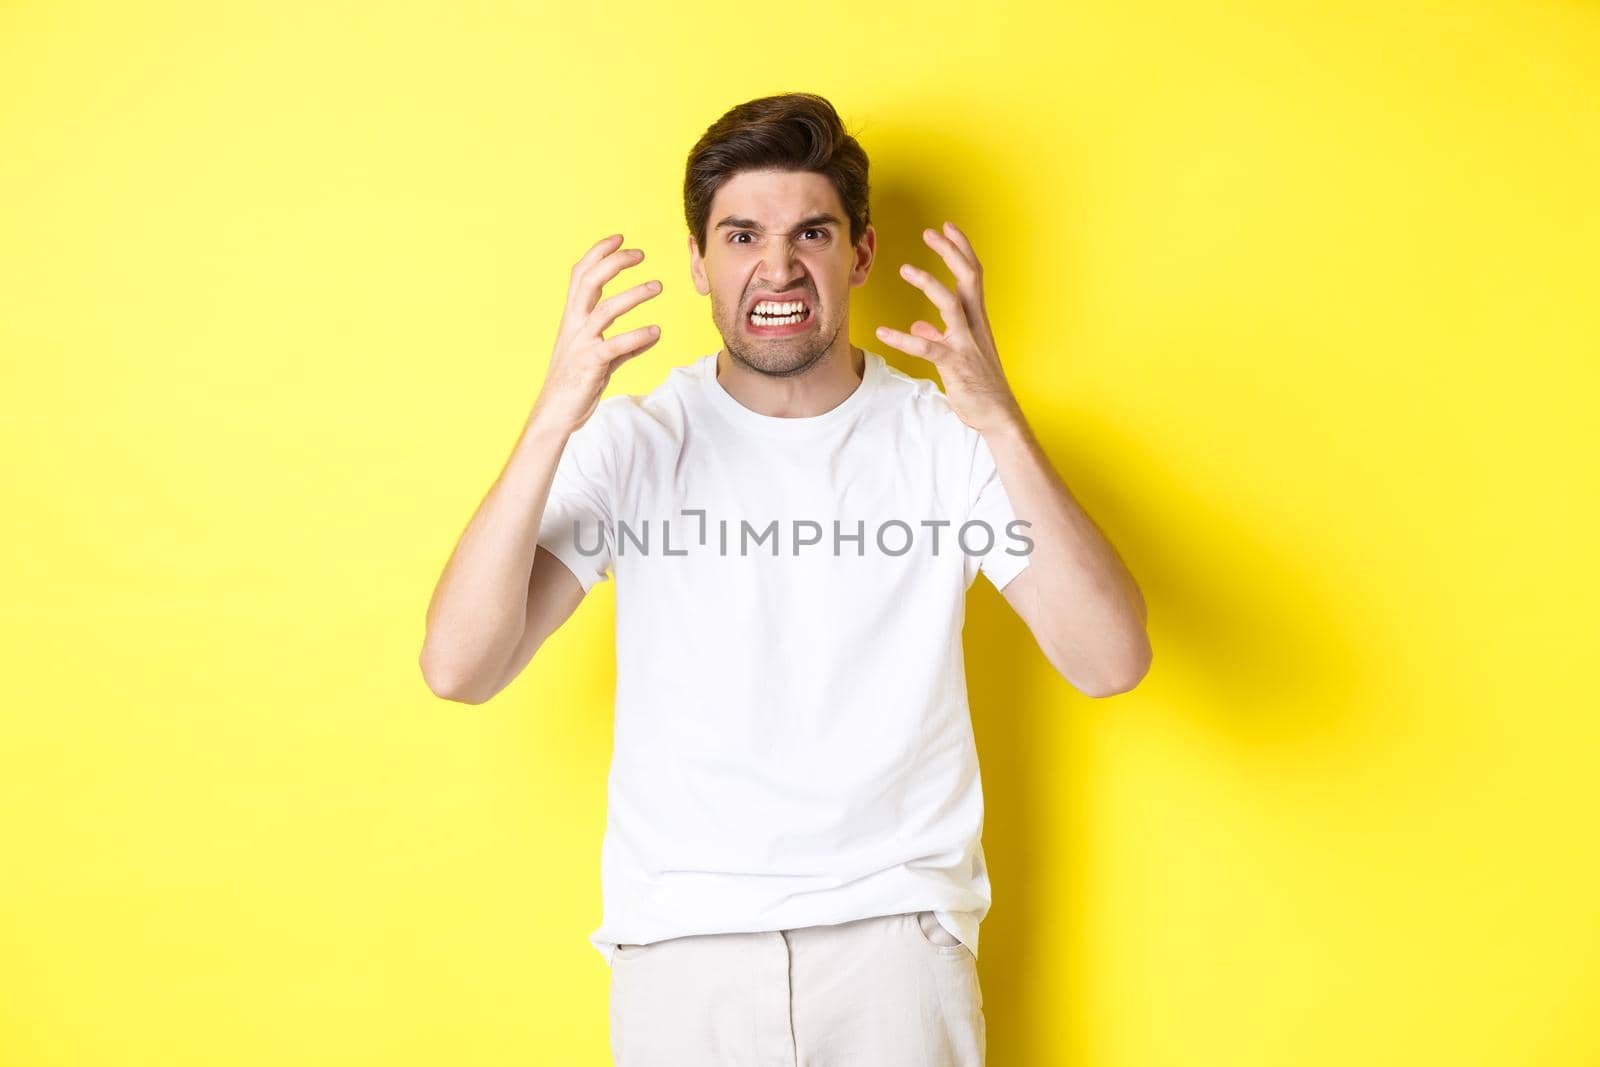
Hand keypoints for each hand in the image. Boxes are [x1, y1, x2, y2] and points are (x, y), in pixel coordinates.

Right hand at [530, 234, 662, 434]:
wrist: (556, 413)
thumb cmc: (576, 384)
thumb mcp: (601, 360)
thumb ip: (624, 346)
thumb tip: (651, 336)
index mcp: (573, 318)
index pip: (581, 275)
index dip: (599, 253)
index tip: (619, 238)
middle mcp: (574, 325)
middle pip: (590, 281)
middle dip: (614, 262)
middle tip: (640, 253)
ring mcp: (581, 343)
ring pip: (606, 310)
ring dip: (634, 295)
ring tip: (657, 286)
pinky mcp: (591, 364)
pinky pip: (616, 346)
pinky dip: (638, 337)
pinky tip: (656, 332)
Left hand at [875, 221, 1021, 435]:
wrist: (998, 415)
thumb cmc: (980, 385)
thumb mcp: (960, 355)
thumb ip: (939, 336)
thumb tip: (921, 325)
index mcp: (977, 320)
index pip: (973, 275)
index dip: (961, 249)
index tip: (947, 227)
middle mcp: (976, 326)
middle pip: (969, 278)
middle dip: (951, 252)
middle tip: (931, 231)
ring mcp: (967, 344)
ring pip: (951, 304)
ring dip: (929, 284)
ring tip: (905, 269)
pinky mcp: (956, 364)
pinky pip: (928, 348)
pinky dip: (904, 338)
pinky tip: (883, 332)